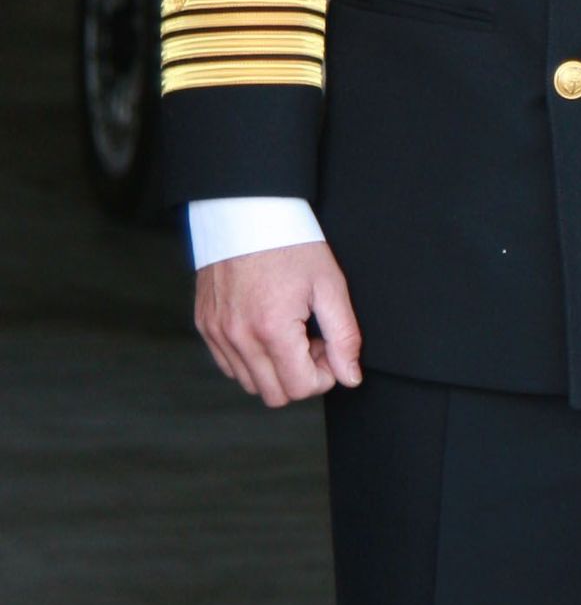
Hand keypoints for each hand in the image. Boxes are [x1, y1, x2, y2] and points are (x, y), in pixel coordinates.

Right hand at [196, 242, 362, 408]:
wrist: (245, 210)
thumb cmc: (290, 242)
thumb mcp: (329, 285)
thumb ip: (344, 337)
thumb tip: (350, 377)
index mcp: (272, 329)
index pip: (302, 388)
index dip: (325, 374)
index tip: (329, 346)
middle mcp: (238, 337)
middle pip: (275, 395)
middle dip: (301, 376)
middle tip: (311, 340)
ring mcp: (217, 333)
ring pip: (250, 383)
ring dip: (276, 369)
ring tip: (289, 333)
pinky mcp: (205, 325)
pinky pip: (228, 365)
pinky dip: (251, 359)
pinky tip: (267, 330)